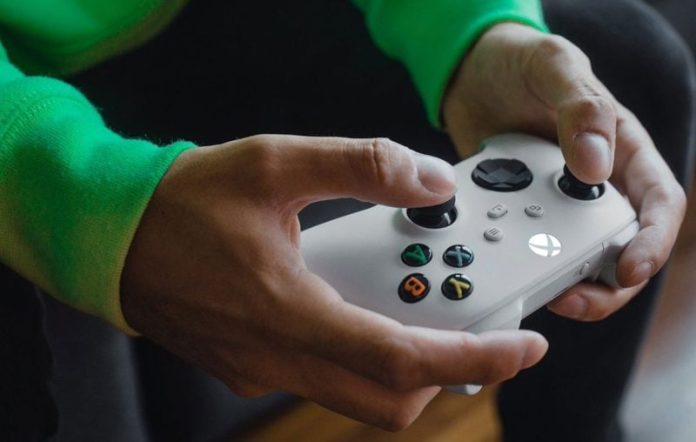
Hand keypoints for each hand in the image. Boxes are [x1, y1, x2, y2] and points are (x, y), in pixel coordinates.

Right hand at [121, 135, 547, 429]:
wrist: (112, 235)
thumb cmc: (182, 203)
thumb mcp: (275, 163)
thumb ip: (361, 166)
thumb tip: (429, 182)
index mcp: (291, 313)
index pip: (404, 361)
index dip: (475, 359)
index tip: (521, 348)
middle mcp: (280, 358)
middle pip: (391, 398)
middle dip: (449, 369)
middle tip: (474, 320)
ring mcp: (265, 369)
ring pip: (358, 392)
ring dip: (405, 359)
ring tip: (416, 300)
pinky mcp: (254, 365)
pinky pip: (326, 375)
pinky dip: (362, 351)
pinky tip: (358, 302)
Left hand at [442, 23, 685, 320]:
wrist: (470, 74)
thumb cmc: (521, 63)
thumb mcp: (555, 66)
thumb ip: (581, 109)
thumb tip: (595, 167)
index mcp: (623, 150)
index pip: (657, 203)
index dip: (652, 242)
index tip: (630, 269)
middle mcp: (596, 183)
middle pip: (620, 247)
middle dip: (607, 283)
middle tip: (574, 298)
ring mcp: (557, 202)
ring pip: (576, 257)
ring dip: (565, 281)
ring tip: (541, 293)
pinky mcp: (521, 211)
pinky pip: (529, 246)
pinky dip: (522, 262)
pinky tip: (506, 269)